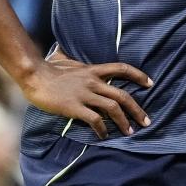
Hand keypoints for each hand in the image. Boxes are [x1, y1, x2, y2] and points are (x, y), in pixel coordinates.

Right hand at [19, 47, 153, 138]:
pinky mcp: (75, 107)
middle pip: (122, 95)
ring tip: (130, 132)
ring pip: (112, 109)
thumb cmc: (48, 67)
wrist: (34, 76)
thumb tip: (64, 49)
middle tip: (146, 121)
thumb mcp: (65, 58)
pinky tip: (104, 135)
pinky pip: (95, 120)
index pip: (121, 69)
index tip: (150, 83)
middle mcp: (93, 82)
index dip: (138, 75)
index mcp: (93, 70)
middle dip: (137, 109)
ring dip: (124, 122)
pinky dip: (103, 129)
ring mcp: (84, 95)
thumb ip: (71, 56)